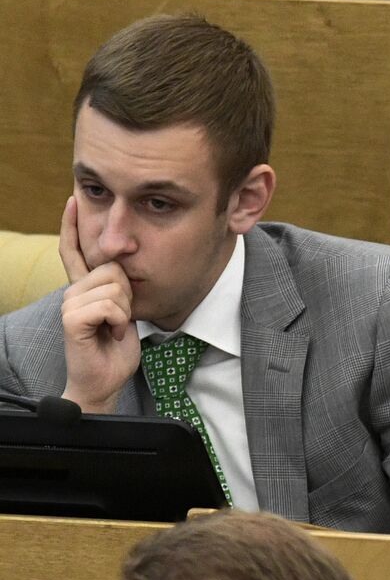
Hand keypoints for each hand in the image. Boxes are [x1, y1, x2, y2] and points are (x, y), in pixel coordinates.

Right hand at [58, 196, 140, 412]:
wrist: (104, 379)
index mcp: (83, 287)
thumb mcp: (123, 311)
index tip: (73, 200)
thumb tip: (124, 267)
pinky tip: (111, 334)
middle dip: (128, 295)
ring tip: (114, 328)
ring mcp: (70, 304)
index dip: (72, 225)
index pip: (73, 250)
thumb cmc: (115, 348)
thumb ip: (120, 289)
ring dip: (125, 311)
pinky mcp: (72, 319)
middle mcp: (72, 291)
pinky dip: (119, 322)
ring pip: (115, 287)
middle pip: (113, 268)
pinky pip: (110, 306)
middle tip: (120, 319)